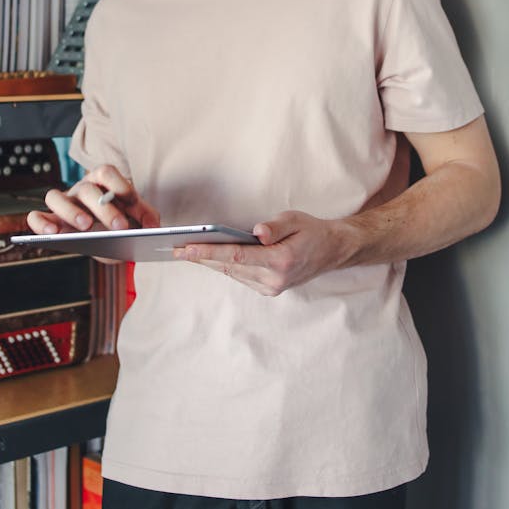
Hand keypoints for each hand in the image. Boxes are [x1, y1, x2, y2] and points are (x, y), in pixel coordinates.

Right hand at [26, 163, 159, 234]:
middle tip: (119, 227)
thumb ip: (147, 218)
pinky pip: (35, 217)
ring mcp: (63, 204)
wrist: (106, 239)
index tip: (132, 201)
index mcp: (102, 182)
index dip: (119, 184)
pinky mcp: (49, 220)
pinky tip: (52, 235)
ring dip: (70, 211)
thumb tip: (154, 227)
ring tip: (85, 227)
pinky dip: (39, 224)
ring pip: (55, 196)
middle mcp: (80, 189)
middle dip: (104, 208)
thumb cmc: (119, 222)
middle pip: (87, 189)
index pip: (106, 172)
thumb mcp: (136, 219)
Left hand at [174, 211, 351, 295]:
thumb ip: (275, 226)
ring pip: (232, 274)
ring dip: (209, 264)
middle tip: (175, 250)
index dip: (209, 251)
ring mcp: (272, 287)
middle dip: (201, 258)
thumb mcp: (296, 219)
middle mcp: (274, 279)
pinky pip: (240, 277)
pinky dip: (223, 267)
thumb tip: (256, 232)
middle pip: (229, 267)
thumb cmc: (312, 231)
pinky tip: (208, 258)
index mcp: (281, 261)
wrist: (332, 251)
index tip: (186, 248)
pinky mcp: (269, 289)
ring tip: (185, 253)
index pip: (236, 256)